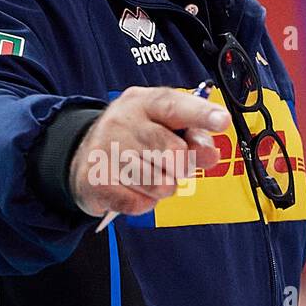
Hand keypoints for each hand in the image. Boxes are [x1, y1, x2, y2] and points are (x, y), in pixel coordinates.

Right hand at [69, 85, 228, 218]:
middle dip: (182, 166)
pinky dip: (144, 202)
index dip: (200, 114)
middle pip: (174, 152)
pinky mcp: (96, 180)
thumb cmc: (134, 139)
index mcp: (143, 102)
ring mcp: (105, 150)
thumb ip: (192, 137)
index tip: (221, 121)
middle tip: (170, 164)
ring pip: (160, 184)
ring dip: (164, 187)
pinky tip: (133, 188)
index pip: (174, 106)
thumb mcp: (163, 127)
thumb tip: (209, 154)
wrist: (84, 156)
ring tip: (150, 175)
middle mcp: (122, 121)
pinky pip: (140, 204)